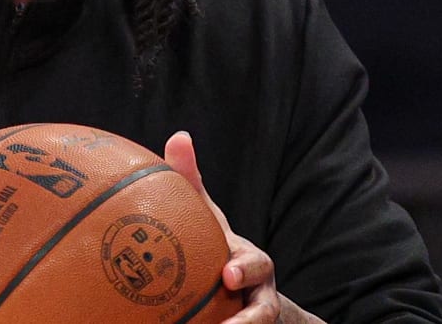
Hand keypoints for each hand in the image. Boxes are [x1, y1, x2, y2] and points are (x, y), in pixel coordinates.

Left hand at [163, 131, 324, 323]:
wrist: (245, 298)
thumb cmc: (219, 249)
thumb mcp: (208, 218)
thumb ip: (192, 181)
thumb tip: (178, 136)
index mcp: (250, 263)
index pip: (255, 265)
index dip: (245, 269)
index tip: (227, 274)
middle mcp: (258, 296)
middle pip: (263, 311)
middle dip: (248, 319)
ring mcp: (252, 318)